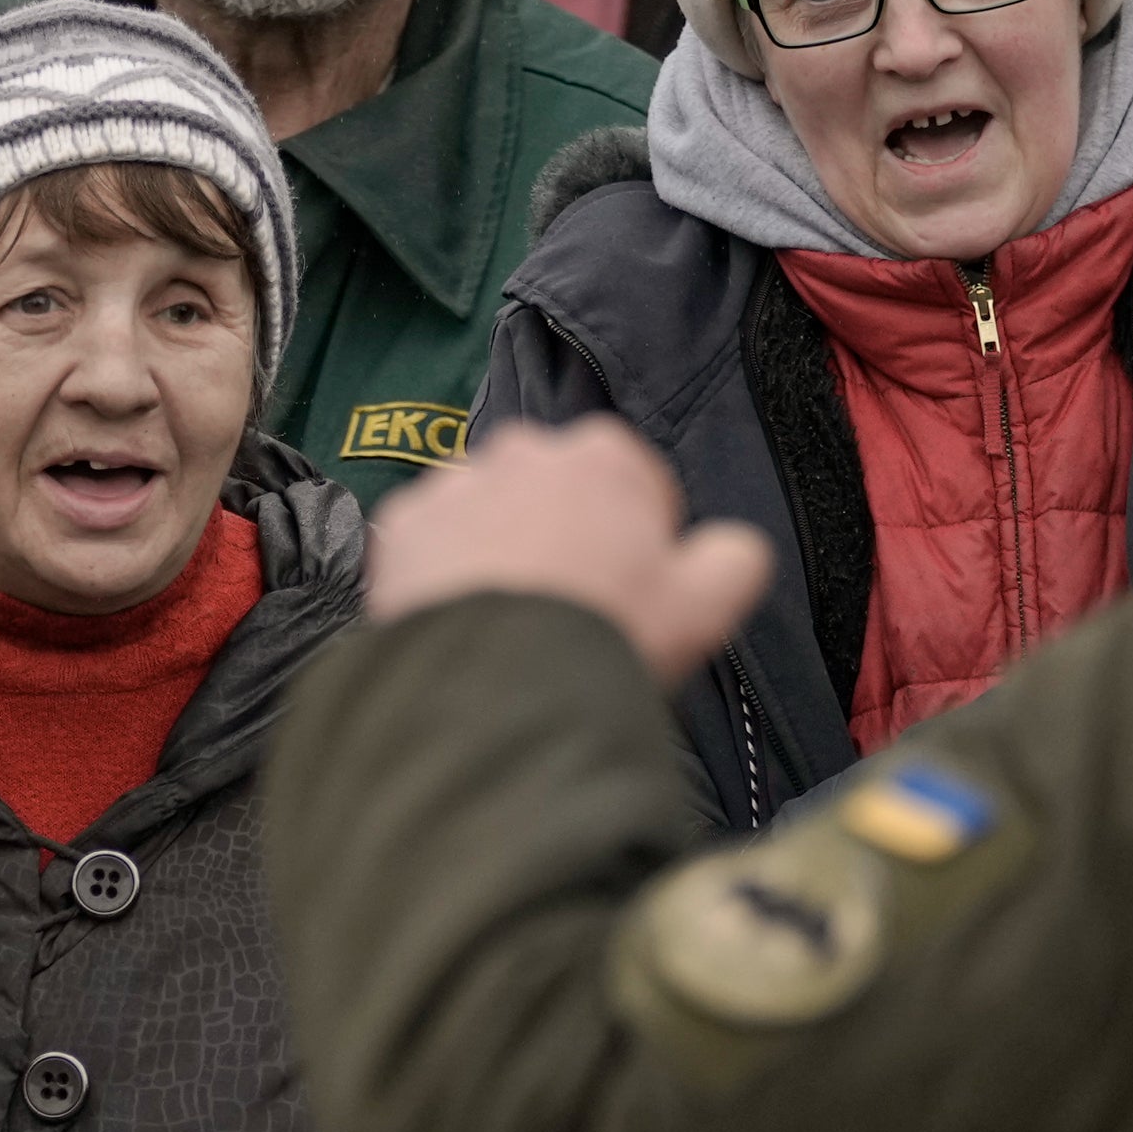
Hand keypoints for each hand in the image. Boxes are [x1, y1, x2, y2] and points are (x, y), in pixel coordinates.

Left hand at [363, 418, 775, 687]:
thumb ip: (734, 560)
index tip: (628, 591)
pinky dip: (441, 570)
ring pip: (486, 512)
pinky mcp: (398, 526)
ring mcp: (453, 482)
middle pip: (554, 493)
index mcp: (603, 454)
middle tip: (567, 609)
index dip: (637, 541)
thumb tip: (731, 547)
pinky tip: (461, 617)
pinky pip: (428, 542)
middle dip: (563, 535)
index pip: (633, 485)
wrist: (494, 682)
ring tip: (509, 618)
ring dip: (498, 547)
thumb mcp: (705, 605)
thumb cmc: (608, 633)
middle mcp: (522, 449)